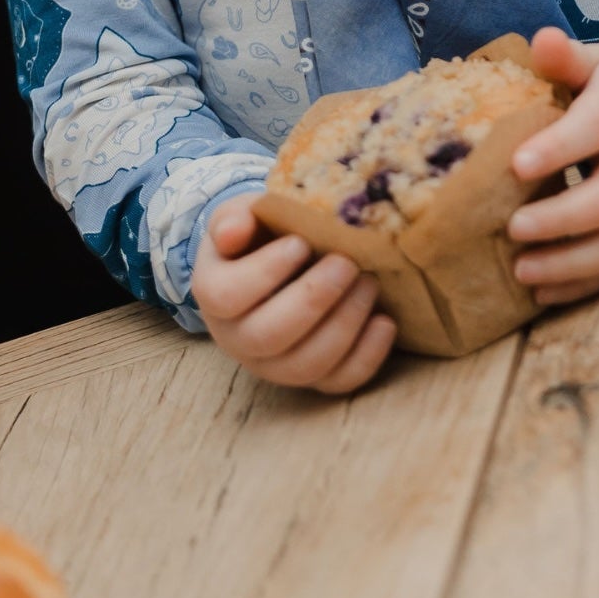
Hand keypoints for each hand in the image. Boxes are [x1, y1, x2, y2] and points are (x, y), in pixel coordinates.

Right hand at [192, 197, 397, 392]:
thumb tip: (233, 232)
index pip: (228, 296)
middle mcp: (237, 339)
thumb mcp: (241, 215)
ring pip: (305, 365)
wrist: (276, 262)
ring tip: (369, 283)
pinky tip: (385, 322)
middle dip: (313, 299)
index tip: (300, 242)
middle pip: (268, 337)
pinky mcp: (311, 378)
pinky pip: (338, 382)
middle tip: (346, 263)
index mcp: (213, 294)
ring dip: (344, 325)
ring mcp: (274, 366)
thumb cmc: (258, 235)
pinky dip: (366, 357)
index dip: (266, 272)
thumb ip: (234, 219)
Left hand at [507, 26, 598, 305]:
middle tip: (513, 229)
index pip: (597, 128)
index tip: (515, 165)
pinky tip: (543, 291)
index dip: (560, 148)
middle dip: (564, 218)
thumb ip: (565, 57)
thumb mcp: (594, 63)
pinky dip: (585, 283)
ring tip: (522, 272)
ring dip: (573, 263)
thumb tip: (542, 39)